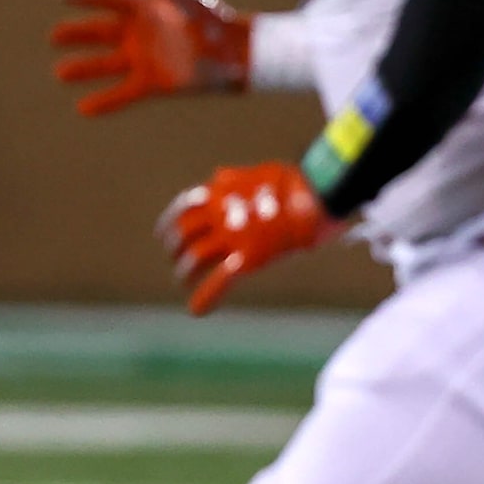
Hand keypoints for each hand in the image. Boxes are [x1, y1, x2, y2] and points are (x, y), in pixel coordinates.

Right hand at [50, 0, 250, 115]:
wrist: (237, 54)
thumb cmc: (215, 21)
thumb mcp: (193, 1)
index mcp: (144, 7)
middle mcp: (138, 32)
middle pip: (99, 31)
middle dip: (76, 34)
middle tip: (54, 37)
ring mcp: (142, 58)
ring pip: (105, 64)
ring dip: (83, 69)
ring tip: (60, 73)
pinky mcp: (151, 83)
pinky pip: (123, 93)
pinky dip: (105, 102)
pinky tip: (83, 108)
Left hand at [158, 162, 338, 316]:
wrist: (319, 194)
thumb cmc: (294, 184)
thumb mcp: (258, 173)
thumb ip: (234, 179)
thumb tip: (218, 177)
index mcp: (220, 192)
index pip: (183, 209)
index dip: (170, 224)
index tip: (164, 236)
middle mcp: (220, 214)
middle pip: (183, 234)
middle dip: (175, 249)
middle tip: (177, 259)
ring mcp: (233, 236)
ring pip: (195, 258)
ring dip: (185, 272)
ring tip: (183, 280)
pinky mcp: (249, 256)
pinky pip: (220, 280)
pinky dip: (206, 296)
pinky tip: (196, 310)